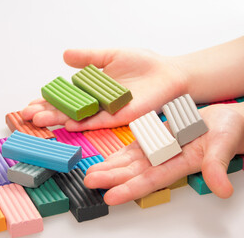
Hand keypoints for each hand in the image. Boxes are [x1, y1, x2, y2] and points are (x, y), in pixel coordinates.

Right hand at [22, 49, 188, 130]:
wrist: (167, 73)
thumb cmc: (143, 64)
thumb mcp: (110, 56)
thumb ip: (88, 58)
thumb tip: (65, 55)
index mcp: (92, 89)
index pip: (65, 96)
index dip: (47, 100)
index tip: (31, 102)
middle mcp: (95, 103)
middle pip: (66, 109)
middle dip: (46, 112)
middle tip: (27, 115)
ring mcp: (106, 111)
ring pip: (77, 117)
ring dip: (58, 119)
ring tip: (39, 120)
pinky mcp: (118, 116)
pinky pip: (98, 121)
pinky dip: (83, 123)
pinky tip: (67, 124)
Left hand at [84, 104, 243, 204]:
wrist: (226, 121)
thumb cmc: (229, 132)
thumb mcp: (224, 145)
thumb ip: (217, 166)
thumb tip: (222, 189)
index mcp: (180, 164)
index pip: (151, 181)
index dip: (130, 190)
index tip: (111, 196)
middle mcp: (165, 160)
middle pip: (133, 173)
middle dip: (110, 178)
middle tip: (89, 181)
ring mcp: (159, 150)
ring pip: (130, 162)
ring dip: (110, 168)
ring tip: (91, 172)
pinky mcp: (156, 139)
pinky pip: (134, 148)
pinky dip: (119, 154)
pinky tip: (107, 159)